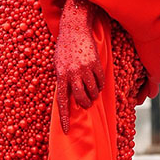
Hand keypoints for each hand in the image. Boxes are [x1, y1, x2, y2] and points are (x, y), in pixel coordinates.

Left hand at [54, 0, 104, 133]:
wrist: (75, 29)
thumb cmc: (65, 49)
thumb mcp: (58, 65)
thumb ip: (62, 81)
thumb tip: (67, 99)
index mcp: (61, 76)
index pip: (62, 102)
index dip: (64, 117)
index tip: (66, 130)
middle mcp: (72, 73)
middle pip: (81, 99)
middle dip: (85, 104)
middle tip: (86, 103)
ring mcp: (85, 69)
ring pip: (93, 92)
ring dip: (94, 94)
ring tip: (91, 90)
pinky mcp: (95, 63)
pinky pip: (100, 81)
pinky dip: (100, 84)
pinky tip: (96, 79)